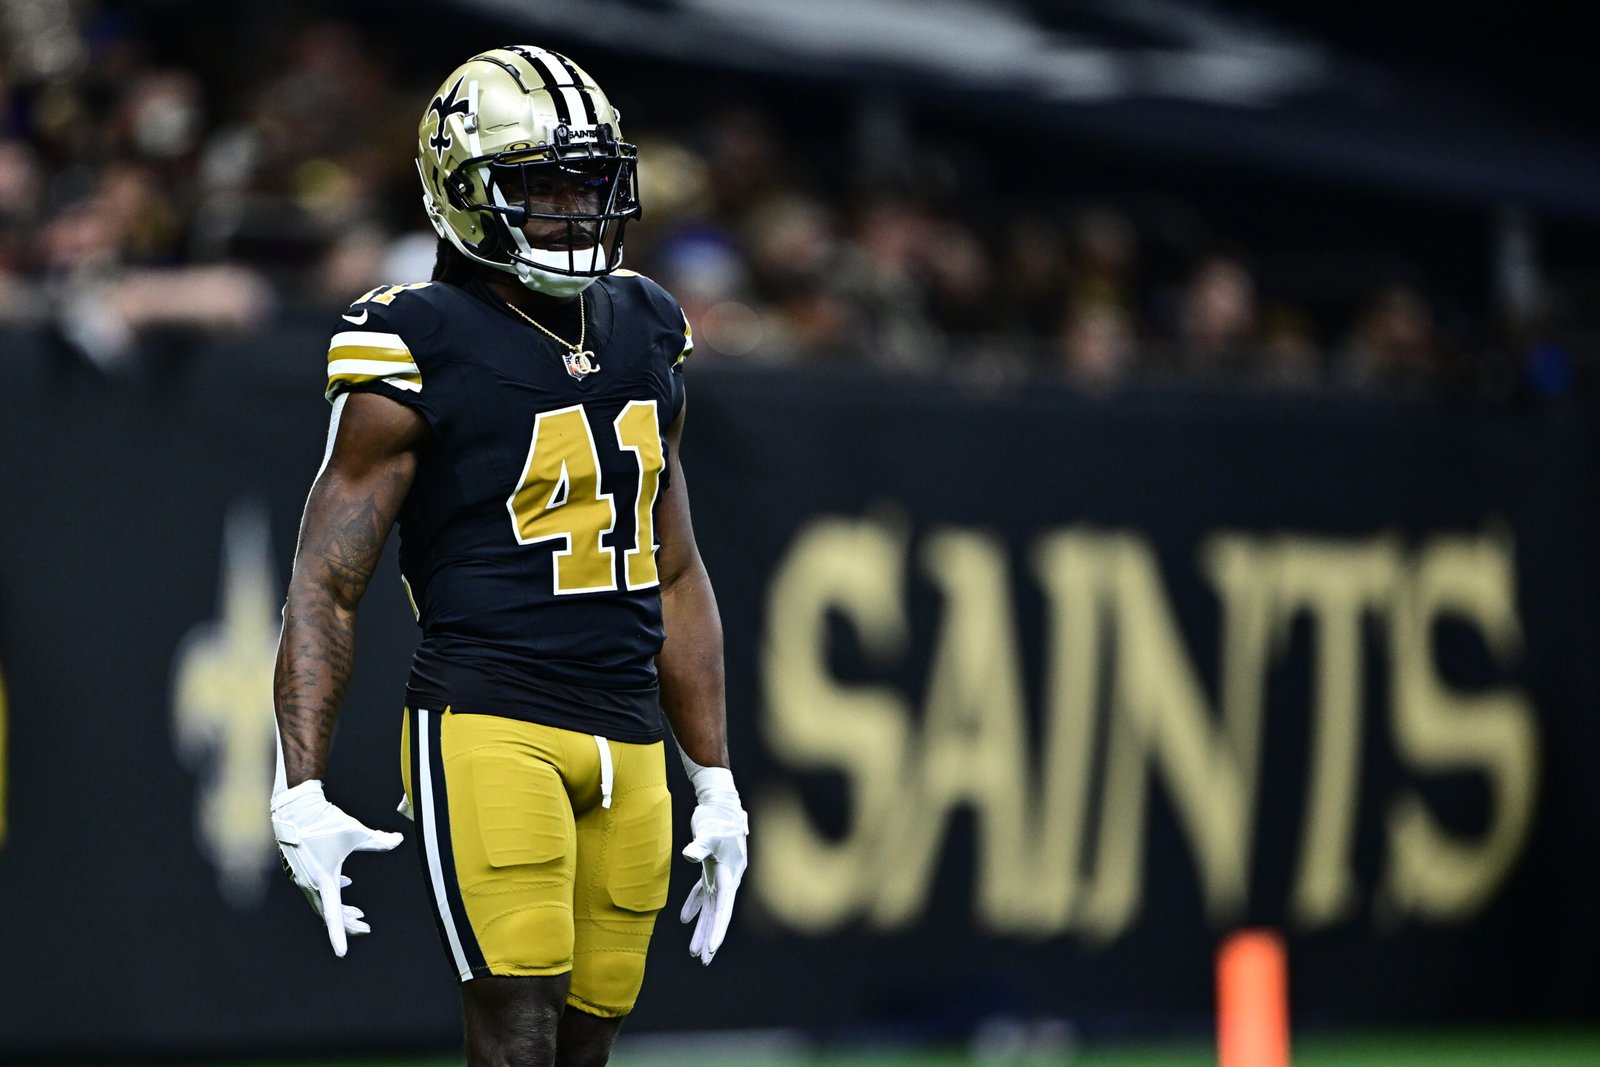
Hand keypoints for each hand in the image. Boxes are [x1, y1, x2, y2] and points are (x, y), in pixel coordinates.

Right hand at [271, 780, 402, 956]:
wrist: (296, 807)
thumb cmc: (324, 819)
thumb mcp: (356, 832)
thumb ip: (378, 840)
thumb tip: (399, 840)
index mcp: (324, 879)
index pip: (333, 914)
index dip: (340, 934)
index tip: (342, 953)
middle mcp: (309, 882)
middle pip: (328, 912)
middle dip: (347, 923)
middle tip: (365, 927)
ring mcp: (301, 877)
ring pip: (321, 902)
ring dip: (339, 908)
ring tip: (358, 913)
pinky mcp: (298, 869)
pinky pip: (315, 889)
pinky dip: (331, 893)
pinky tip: (345, 884)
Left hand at [679, 766, 747, 964]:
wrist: (721, 802)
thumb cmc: (716, 817)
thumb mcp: (709, 832)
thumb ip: (699, 845)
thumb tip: (689, 854)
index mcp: (731, 875)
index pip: (723, 909)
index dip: (717, 930)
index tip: (710, 949)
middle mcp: (729, 879)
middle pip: (719, 914)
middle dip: (710, 937)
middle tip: (703, 960)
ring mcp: (720, 874)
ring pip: (712, 907)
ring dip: (703, 927)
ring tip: (695, 952)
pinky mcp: (712, 868)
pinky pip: (704, 892)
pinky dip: (695, 904)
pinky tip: (684, 919)